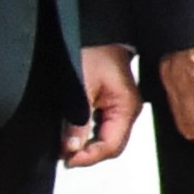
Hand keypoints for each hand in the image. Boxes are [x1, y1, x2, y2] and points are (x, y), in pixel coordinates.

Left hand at [63, 41, 141, 168]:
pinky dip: (90, 134)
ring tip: (68, 145)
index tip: (69, 159)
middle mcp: (128, 110)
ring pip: (108, 138)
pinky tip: (76, 133)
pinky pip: (104, 127)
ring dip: (88, 145)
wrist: (96, 33)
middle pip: (112, 146)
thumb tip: (73, 147)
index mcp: (126, 108)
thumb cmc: (95, 51)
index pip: (111, 145)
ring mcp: (122, 108)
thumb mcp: (81, 88)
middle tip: (66, 156)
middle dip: (89, 154)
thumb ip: (78, 120)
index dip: (89, 157)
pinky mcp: (113, 104)